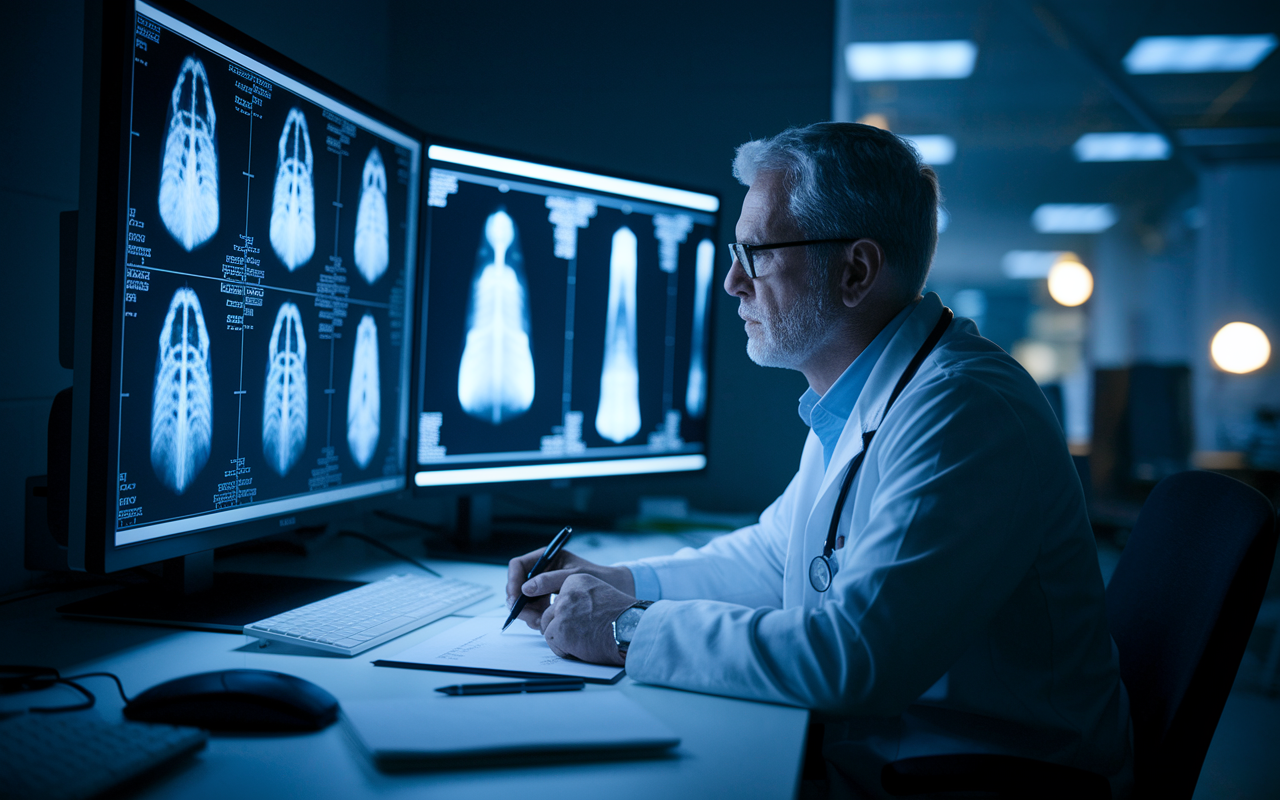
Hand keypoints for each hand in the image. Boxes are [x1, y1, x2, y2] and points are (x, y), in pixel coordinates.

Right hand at [506, 548, 635, 628]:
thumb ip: (550, 581)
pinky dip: (536, 617)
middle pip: (517, 585)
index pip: (518, 565)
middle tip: (528, 617)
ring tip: (541, 622)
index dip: (512, 581)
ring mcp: (544, 586)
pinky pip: (533, 609)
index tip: (514, 598)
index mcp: (547, 557)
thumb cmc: (597, 577)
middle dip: (520, 602)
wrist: (615, 589)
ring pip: (524, 600)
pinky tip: (545, 623)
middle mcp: (542, 570)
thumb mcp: (574, 576)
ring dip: (528, 613)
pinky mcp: (547, 599)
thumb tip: (525, 589)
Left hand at [539, 574, 635, 666]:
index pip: (558, 601)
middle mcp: (566, 593)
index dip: (568, 616)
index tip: (583, 621)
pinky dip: (565, 650)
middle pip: (550, 615)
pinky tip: (582, 647)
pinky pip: (553, 644)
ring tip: (585, 640)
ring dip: (563, 639)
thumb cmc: (622, 617)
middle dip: (562, 628)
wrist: (633, 629)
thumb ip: (580, 600)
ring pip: (549, 629)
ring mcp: (562, 612)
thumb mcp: (600, 596)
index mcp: (576, 580)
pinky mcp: (560, 630)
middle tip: (582, 634)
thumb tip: (564, 615)